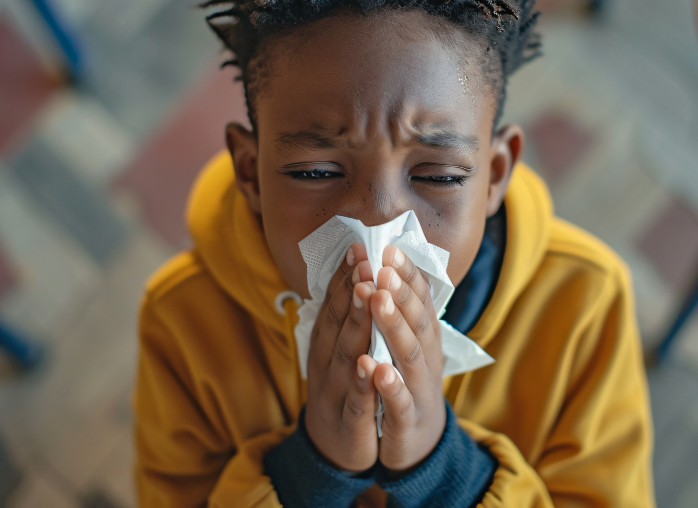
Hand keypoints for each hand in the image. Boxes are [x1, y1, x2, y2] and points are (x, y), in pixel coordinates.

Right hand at [304, 242, 380, 471]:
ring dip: (357, 322)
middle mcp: (326, 363)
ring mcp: (336, 392)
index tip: (358, 246)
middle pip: (339, 322)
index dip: (346, 276)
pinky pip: (357, 400)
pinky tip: (371, 363)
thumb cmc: (343, 389)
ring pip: (346, 354)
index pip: (336, 304)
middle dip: (352, 288)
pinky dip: (363, 382)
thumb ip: (345, 317)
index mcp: (327, 344)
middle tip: (364, 257)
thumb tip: (354, 275)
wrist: (332, 450)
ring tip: (367, 292)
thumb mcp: (340, 350)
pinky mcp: (349, 422)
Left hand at [359, 245, 445, 473]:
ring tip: (378, 300)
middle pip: (418, 321)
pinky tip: (375, 368)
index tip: (389, 249)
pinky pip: (400, 401)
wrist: (416, 446)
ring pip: (410, 355)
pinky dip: (389, 384)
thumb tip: (387, 266)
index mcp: (425, 338)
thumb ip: (401, 312)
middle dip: (401, 292)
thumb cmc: (406, 385)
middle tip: (383, 267)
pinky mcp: (408, 420)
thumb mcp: (406, 346)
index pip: (421, 300)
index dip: (407, 275)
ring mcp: (420, 389)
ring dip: (394, 326)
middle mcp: (428, 359)